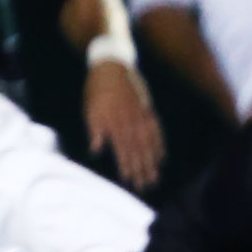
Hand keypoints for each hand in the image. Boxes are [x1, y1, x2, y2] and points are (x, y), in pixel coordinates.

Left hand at [84, 57, 164, 188]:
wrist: (111, 65)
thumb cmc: (96, 89)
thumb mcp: (90, 108)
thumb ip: (96, 130)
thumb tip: (96, 149)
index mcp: (115, 123)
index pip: (123, 150)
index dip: (127, 166)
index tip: (131, 181)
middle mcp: (130, 122)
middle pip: (138, 150)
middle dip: (142, 169)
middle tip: (147, 185)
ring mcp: (140, 116)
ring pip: (148, 142)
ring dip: (152, 160)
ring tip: (155, 175)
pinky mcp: (146, 110)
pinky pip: (155, 129)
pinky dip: (159, 143)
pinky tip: (161, 155)